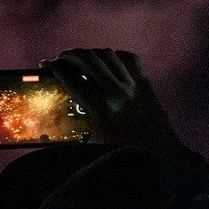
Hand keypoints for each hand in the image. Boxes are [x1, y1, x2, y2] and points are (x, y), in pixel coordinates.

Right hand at [41, 48, 184, 155]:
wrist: (162, 154)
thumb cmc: (125, 155)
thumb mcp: (94, 145)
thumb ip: (75, 131)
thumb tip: (53, 125)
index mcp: (101, 110)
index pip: (73, 80)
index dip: (56, 69)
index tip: (45, 64)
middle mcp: (116, 93)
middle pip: (87, 60)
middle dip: (69, 55)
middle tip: (60, 58)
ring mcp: (133, 86)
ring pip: (107, 55)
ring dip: (90, 53)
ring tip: (80, 58)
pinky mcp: (146, 84)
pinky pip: (129, 59)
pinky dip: (115, 55)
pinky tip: (106, 61)